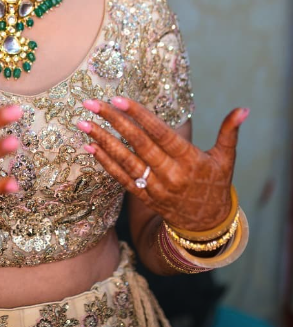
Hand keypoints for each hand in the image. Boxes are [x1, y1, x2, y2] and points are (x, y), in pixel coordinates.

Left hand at [77, 97, 248, 230]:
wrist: (207, 226)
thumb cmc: (216, 184)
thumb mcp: (226, 159)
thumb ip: (230, 132)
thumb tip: (244, 108)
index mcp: (189, 159)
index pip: (159, 133)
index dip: (139, 116)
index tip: (118, 99)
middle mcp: (170, 173)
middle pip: (137, 143)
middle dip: (113, 121)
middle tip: (91, 104)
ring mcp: (155, 187)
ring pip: (125, 161)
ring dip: (102, 141)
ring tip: (82, 123)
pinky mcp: (144, 197)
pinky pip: (121, 179)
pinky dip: (104, 163)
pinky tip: (89, 146)